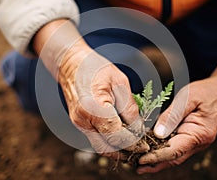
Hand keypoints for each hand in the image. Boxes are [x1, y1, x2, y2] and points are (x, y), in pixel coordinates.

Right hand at [59, 39, 148, 158]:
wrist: (71, 63)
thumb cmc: (95, 67)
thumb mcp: (119, 82)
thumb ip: (129, 107)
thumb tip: (138, 128)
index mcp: (94, 108)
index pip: (117, 136)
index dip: (134, 143)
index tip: (146, 144)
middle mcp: (83, 120)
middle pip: (107, 148)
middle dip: (126, 152)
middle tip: (142, 150)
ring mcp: (78, 123)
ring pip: (100, 147)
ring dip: (117, 150)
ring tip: (134, 148)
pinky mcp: (78, 123)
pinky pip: (95, 139)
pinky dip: (109, 142)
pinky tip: (121, 138)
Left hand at [137, 75, 216, 173]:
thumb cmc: (206, 92)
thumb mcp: (188, 98)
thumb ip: (172, 115)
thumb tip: (157, 133)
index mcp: (199, 134)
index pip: (175, 150)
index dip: (156, 156)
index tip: (140, 159)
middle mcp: (198, 143)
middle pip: (174, 158)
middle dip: (154, 164)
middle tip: (135, 166)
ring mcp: (196, 142)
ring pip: (174, 156)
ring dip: (158, 161)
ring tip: (139, 164)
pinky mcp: (191, 138)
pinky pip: (176, 148)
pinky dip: (163, 153)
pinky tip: (152, 153)